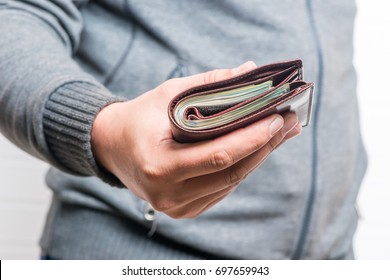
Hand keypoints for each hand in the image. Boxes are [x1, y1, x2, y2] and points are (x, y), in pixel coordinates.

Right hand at [91, 61, 300, 218]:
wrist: (111, 147)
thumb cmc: (139, 118)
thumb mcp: (167, 94)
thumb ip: (209, 85)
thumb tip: (250, 72)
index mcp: (159, 164)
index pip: (219, 156)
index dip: (253, 138)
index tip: (278, 119)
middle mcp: (167, 193)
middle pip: (231, 173)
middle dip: (264, 147)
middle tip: (288, 123)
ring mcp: (176, 206)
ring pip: (230, 184)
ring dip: (257, 158)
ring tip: (278, 134)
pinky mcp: (183, 210)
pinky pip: (221, 190)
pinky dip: (240, 169)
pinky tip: (255, 150)